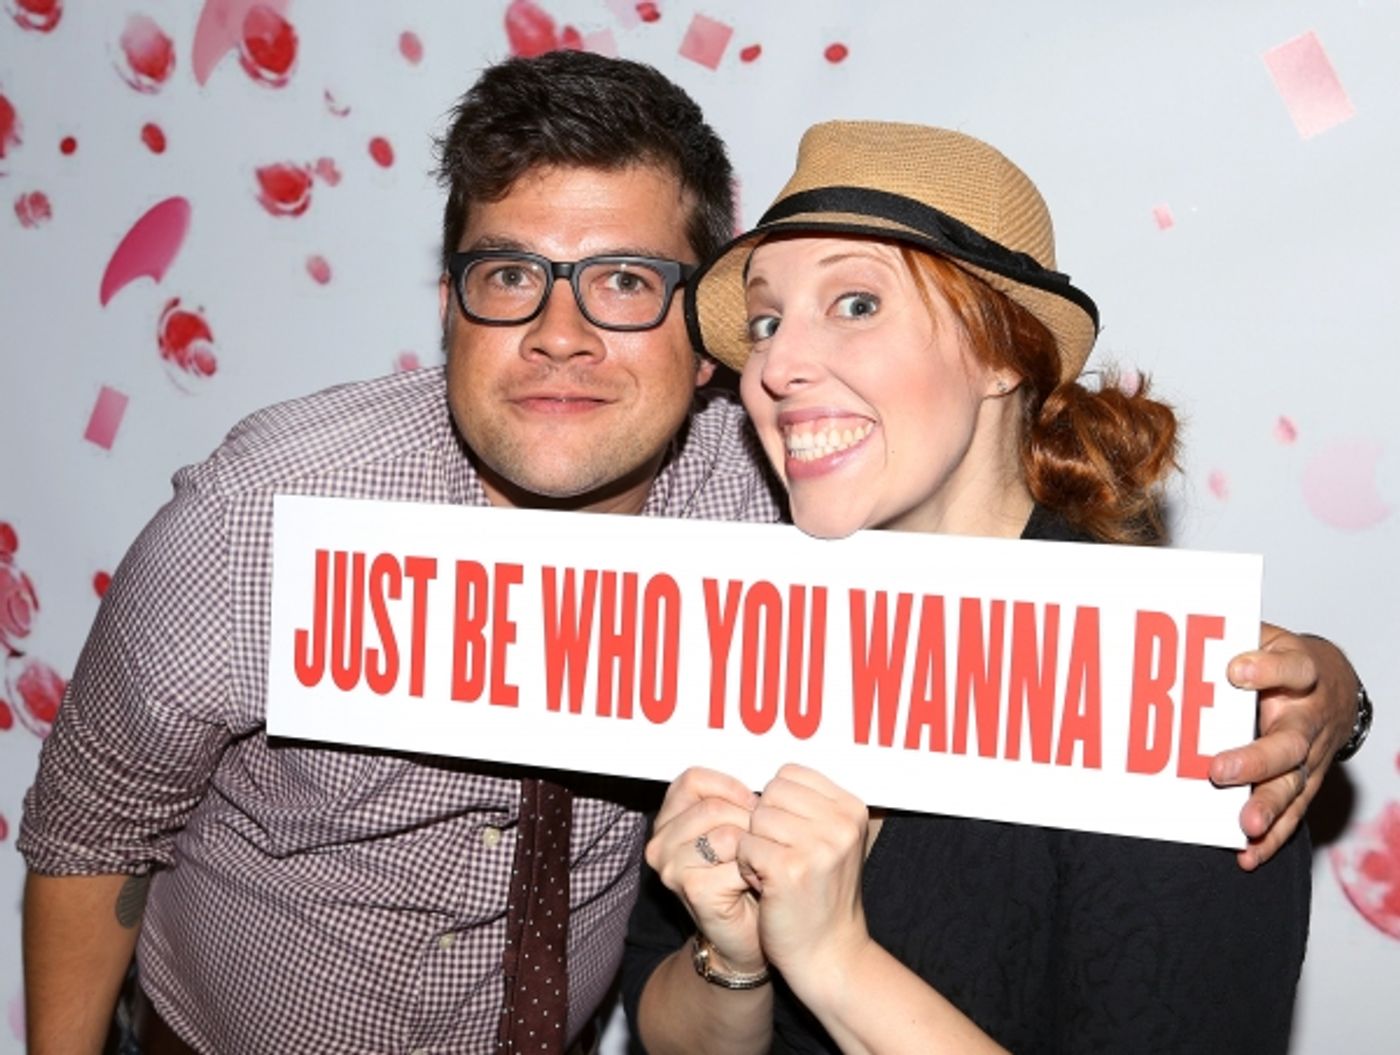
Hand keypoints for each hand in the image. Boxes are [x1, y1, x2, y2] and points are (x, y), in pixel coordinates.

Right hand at [645, 767, 764, 972]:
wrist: (748, 934)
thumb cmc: (745, 879)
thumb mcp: (736, 829)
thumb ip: (734, 802)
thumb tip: (762, 782)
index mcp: (668, 819)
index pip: (693, 780)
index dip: (730, 787)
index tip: (753, 805)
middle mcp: (660, 841)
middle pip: (712, 806)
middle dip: (748, 820)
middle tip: (762, 840)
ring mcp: (671, 866)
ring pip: (724, 831)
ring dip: (752, 846)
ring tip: (758, 862)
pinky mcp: (690, 887)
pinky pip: (734, 860)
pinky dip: (753, 869)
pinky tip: (755, 882)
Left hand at [736, 764, 871, 987]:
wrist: (829, 953)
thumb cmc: (821, 894)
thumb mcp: (832, 841)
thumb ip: (811, 804)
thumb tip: (772, 776)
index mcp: (852, 808)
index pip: (789, 774)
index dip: (778, 805)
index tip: (792, 838)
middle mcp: (841, 822)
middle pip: (770, 793)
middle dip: (764, 824)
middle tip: (781, 857)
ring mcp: (818, 845)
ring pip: (755, 817)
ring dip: (754, 844)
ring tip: (775, 872)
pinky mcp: (790, 869)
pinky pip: (745, 845)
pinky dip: (746, 866)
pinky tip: (766, 886)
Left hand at [1210, 624, 1359, 869]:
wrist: (1336, 686)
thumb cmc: (1285, 660)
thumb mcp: (1269, 637)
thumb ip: (1237, 636)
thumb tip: (1189, 629)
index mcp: (1303, 675)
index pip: (1294, 669)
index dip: (1267, 670)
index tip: (1235, 670)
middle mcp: (1308, 720)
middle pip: (1289, 743)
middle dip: (1255, 759)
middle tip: (1218, 770)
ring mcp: (1310, 756)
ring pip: (1292, 786)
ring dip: (1267, 808)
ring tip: (1246, 825)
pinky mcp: (1306, 783)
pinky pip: (1291, 814)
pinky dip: (1272, 837)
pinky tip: (1248, 853)